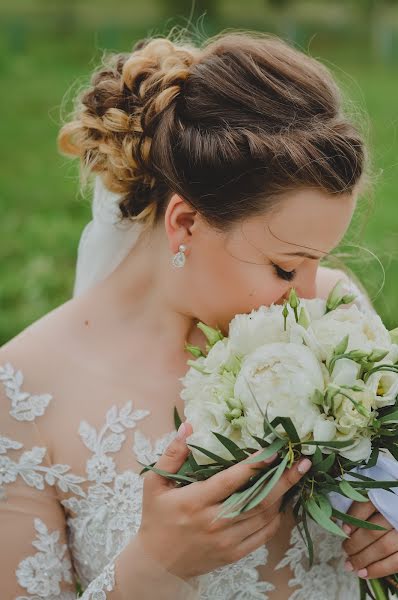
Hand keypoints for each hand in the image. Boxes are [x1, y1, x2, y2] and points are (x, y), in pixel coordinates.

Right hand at [138, 421, 311, 578]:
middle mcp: (214, 521)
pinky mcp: (233, 554)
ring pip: (263, 516)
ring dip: (282, 496)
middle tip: (302, 462)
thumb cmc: (157, 518)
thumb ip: (173, 454)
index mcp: (196, 501)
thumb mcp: (156, 483)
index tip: (275, 449)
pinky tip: (281, 503)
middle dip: (284, 479)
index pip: (232, 479)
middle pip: (257, 499)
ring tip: (295, 477)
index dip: (256, 464)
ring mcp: (226, 540)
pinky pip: (262, 536)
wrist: (157, 563)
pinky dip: (275, 519)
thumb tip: (189, 426)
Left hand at [342, 500, 397, 578]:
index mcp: (384, 497)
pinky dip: (378, 570)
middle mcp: (395, 514)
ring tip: (349, 564)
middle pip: (372, 530)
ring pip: (382, 547)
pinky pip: (396, 563)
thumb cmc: (384, 504)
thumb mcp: (372, 496)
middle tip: (344, 549)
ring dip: (363, 558)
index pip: (365, 506)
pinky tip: (363, 573)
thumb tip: (332, 518)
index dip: (353, 519)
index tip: (344, 530)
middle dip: (355, 543)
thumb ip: (357, 504)